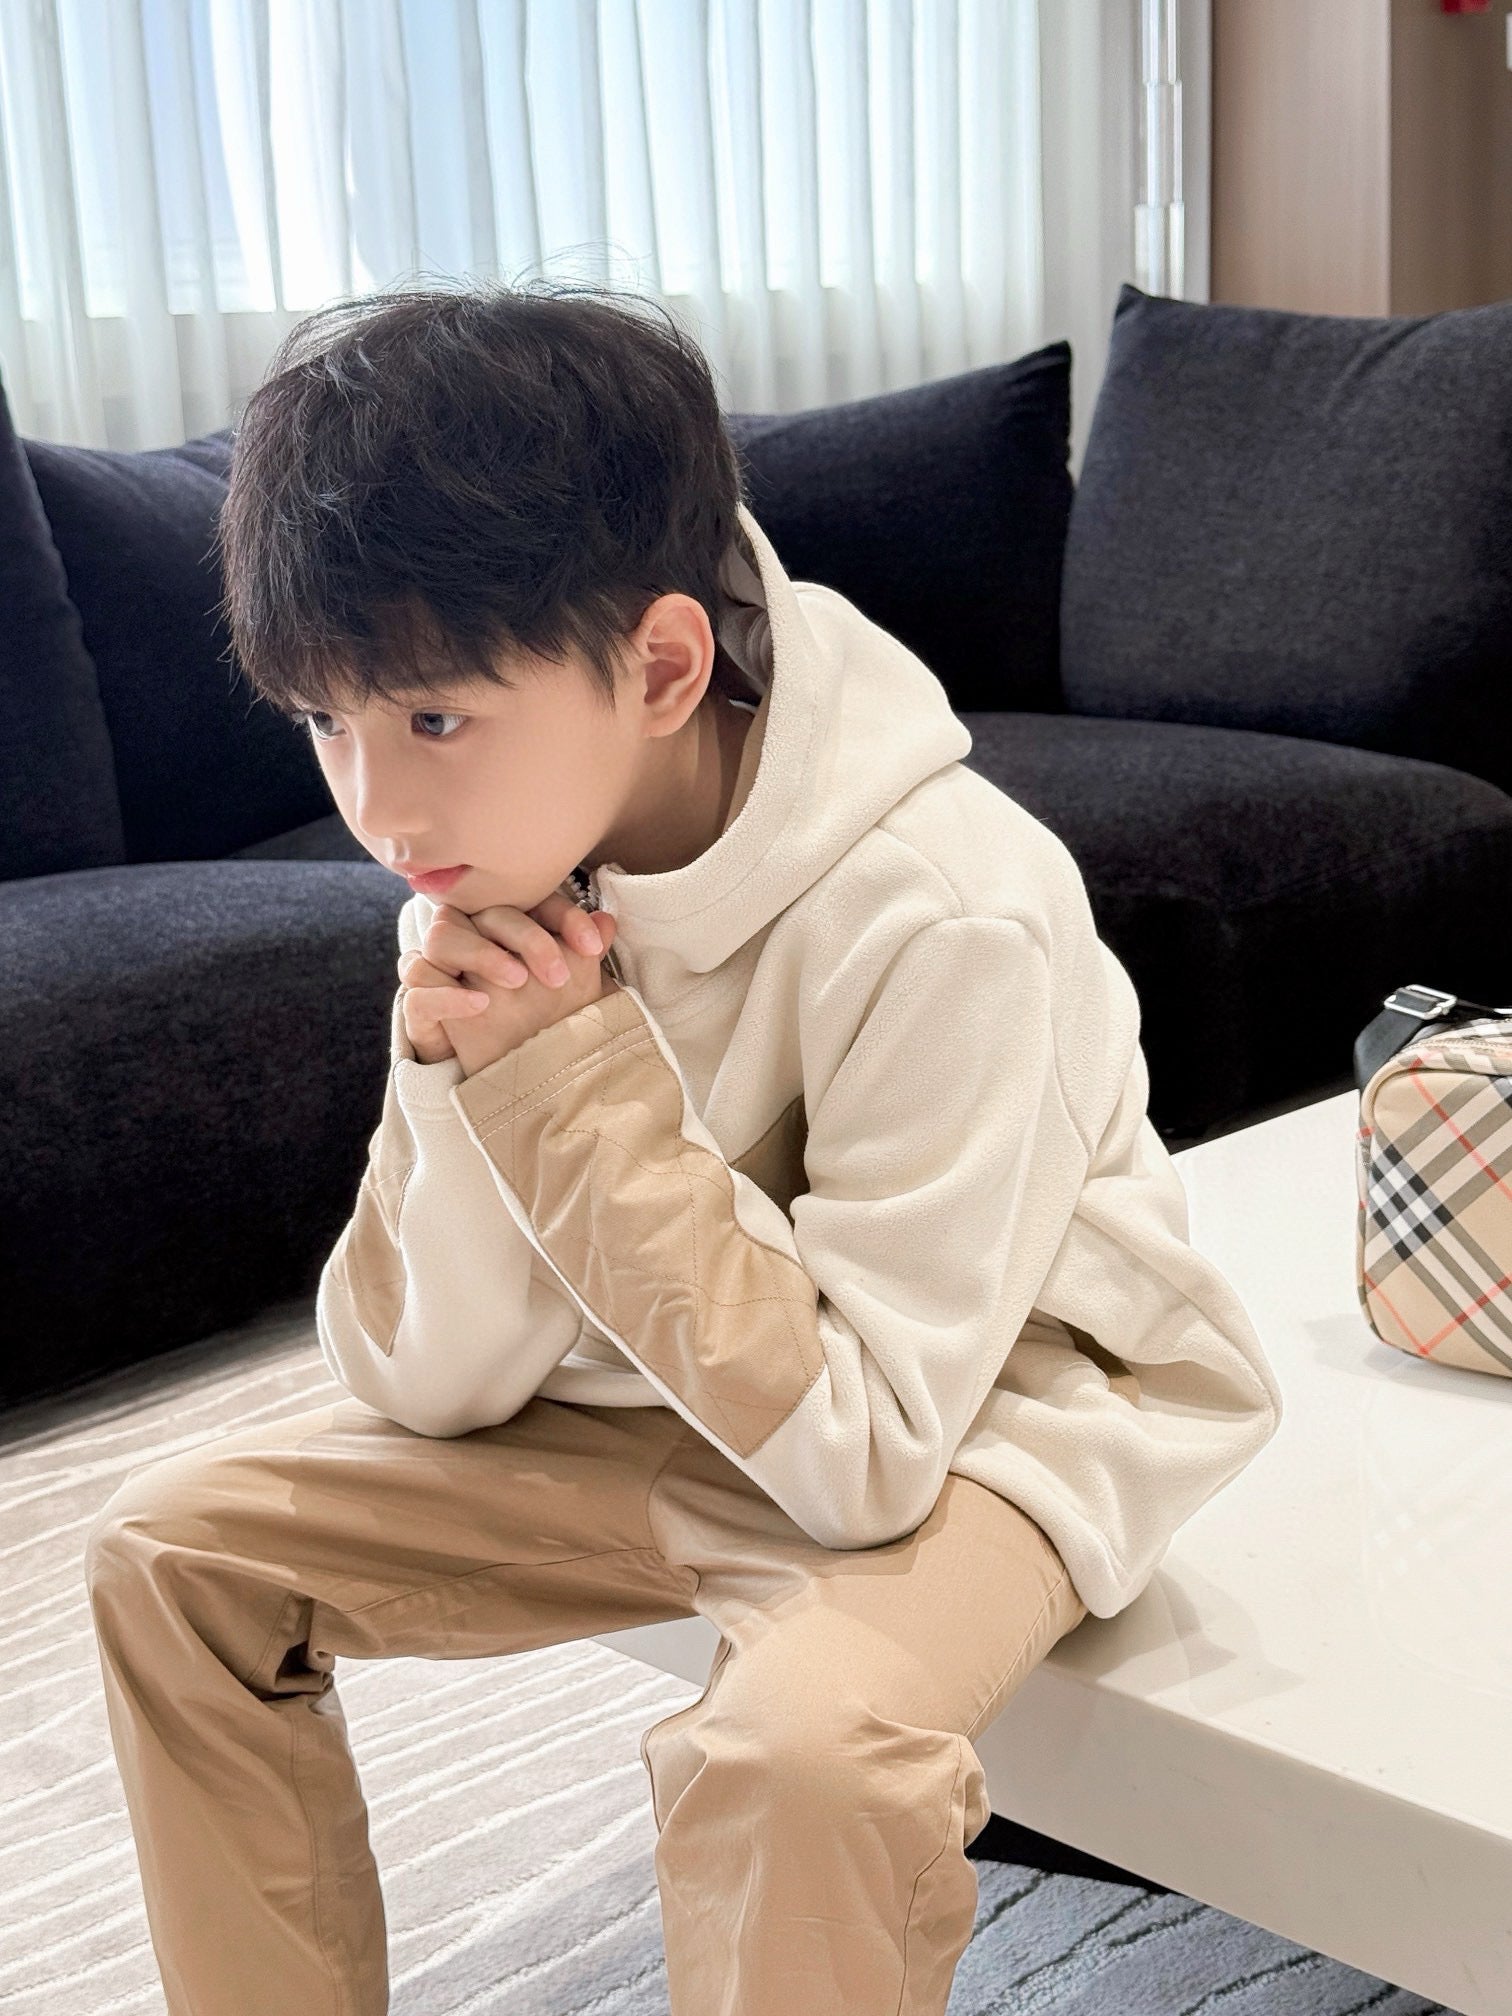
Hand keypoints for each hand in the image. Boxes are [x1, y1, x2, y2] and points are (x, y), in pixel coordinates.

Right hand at [399, 887, 620, 1070]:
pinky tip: (480, 1004)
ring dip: (482, 954)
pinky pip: (418, 984)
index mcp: (507, 924)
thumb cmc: (540, 1019)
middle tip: (557, 975)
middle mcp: (469, 935)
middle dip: (527, 938)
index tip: (592, 945)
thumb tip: (607, 922)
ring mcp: (439, 967)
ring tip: (517, 980)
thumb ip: (583, 954)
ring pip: (442, 936)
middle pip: (485, 913)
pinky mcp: (421, 1002)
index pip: (528, 900)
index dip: (562, 916)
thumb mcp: (568, 989)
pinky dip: (448, 993)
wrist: (506, 1070)